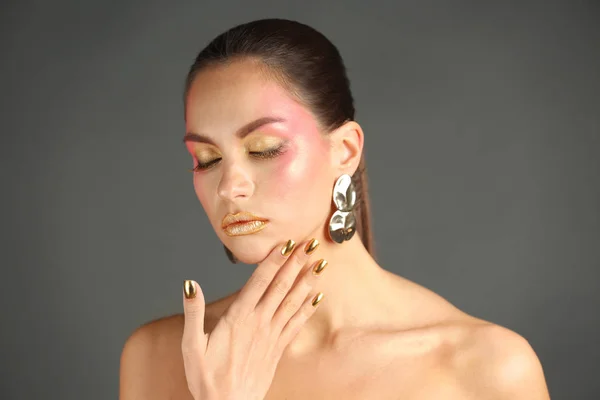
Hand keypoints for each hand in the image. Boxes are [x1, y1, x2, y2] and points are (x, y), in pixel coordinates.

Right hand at [181, 238, 326, 399]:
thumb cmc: (207, 379)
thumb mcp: (191, 346)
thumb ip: (192, 313)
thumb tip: (190, 285)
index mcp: (238, 318)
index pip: (260, 282)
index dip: (274, 260)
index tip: (287, 243)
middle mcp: (259, 323)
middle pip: (281, 286)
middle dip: (296, 263)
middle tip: (310, 244)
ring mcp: (271, 335)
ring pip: (293, 302)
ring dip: (307, 281)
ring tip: (320, 263)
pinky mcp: (278, 348)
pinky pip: (297, 324)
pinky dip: (309, 309)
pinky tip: (318, 296)